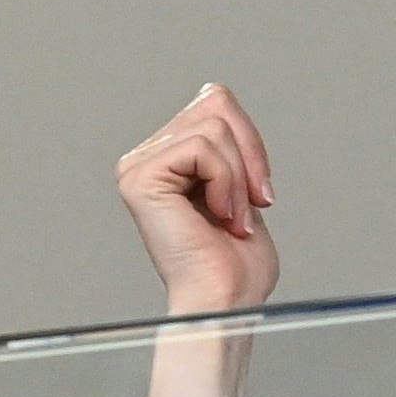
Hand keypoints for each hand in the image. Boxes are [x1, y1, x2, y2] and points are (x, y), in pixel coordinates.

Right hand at [117, 83, 280, 314]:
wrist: (225, 303)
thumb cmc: (234, 266)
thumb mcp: (242, 186)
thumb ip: (227, 140)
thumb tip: (215, 93)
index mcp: (168, 159)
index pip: (216, 103)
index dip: (250, 144)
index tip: (256, 195)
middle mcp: (146, 158)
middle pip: (216, 103)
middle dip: (248, 156)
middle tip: (247, 206)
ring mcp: (138, 166)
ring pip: (214, 127)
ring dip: (238, 179)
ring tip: (230, 219)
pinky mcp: (139, 177)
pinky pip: (203, 147)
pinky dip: (225, 184)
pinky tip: (217, 217)